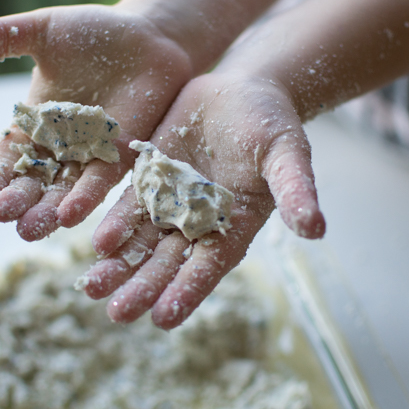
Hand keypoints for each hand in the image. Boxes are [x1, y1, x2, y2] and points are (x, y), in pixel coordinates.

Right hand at [0, 5, 191, 240]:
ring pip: (66, 189)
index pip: (9, 157)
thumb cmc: (94, 33)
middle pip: (35, 181)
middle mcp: (61, 146)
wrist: (147, 38)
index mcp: (35, 122)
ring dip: (48, 210)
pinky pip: (103, 179)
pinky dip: (86, 196)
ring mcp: (92, 153)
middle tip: (1, 216)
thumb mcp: (44, 31)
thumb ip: (4, 38)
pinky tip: (71, 215)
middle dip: (18, 199)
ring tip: (30, 230)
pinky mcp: (122, 154)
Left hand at [81, 72, 324, 328]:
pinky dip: (115, 222)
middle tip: (116, 313)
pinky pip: (130, 204)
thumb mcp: (288, 154)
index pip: (209, 265)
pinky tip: (97, 241)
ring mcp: (173, 199)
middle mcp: (200, 220)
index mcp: (235, 224)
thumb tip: (316, 229)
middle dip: (143, 286)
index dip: (187, 290)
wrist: (244, 90)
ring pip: (142, 239)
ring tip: (91, 286)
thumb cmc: (273, 124)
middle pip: (168, 260)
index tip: (163, 318)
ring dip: (119, 263)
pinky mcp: (152, 175)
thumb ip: (296, 189)